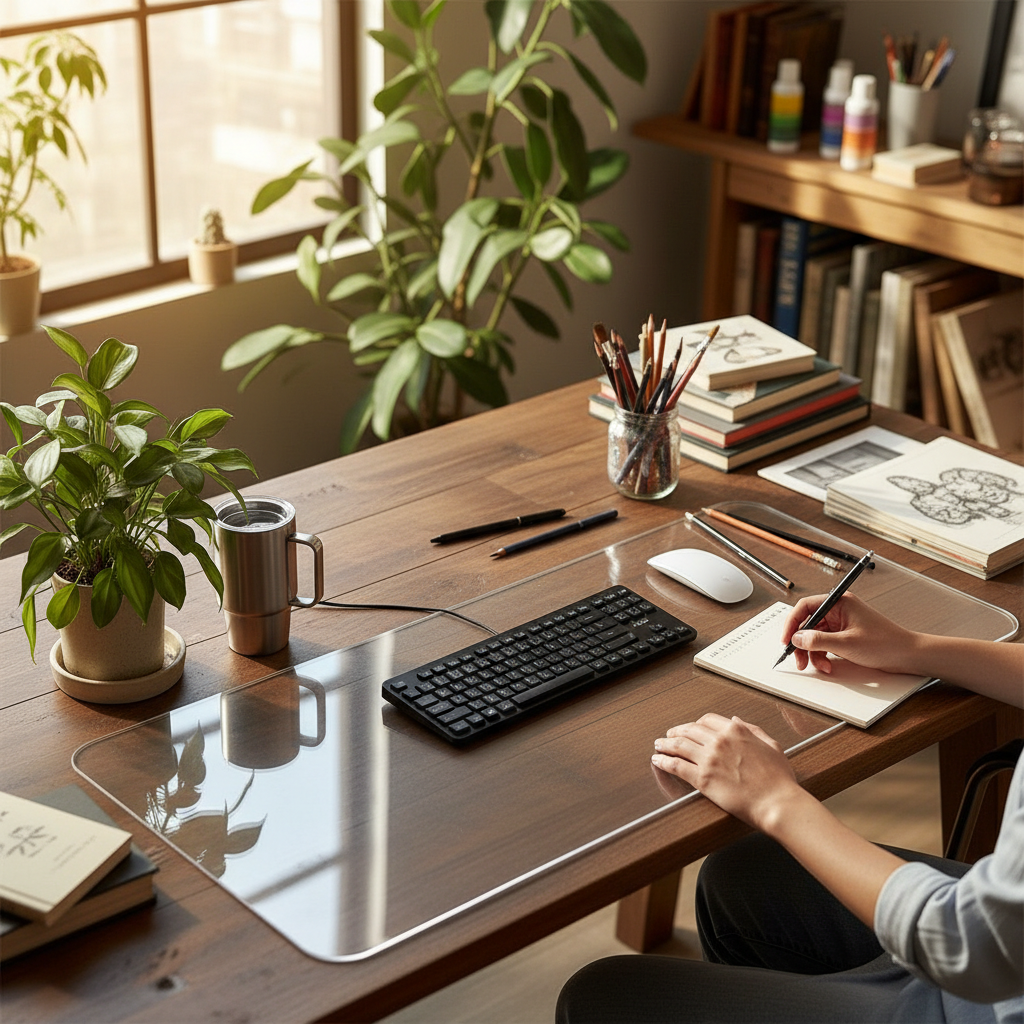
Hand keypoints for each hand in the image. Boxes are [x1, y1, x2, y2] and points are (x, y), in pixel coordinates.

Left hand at [651, 713, 801, 832]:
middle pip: (689, 730)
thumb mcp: (771, 746)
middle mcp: (720, 741)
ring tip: (658, 745)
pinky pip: (676, 765)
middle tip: (669, 735)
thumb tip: (736, 720)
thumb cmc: (779, 780)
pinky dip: (664, 761)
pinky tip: (658, 760)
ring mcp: (709, 759)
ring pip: (679, 745)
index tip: (690, 728)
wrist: (777, 803)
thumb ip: (753, 730)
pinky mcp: (702, 778)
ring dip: (665, 744)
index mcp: (736, 731)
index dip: (695, 724)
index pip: (707, 720)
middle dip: (676, 731)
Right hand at [781, 593, 917, 674]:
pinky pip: (825, 644)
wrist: (907, 655)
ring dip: (813, 653)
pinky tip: (828, 665)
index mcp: (839, 603)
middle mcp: (839, 610)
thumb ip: (818, 640)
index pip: (805, 607)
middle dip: (802, 643)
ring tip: (819, 666)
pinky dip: (823, 656)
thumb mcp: (846, 643)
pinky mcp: (844, 636)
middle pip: (808, 624)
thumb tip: (797, 638)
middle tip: (798, 659)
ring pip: (815, 637)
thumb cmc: (885, 643)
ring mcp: (841, 624)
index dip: (792, 623)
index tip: (786, 639)